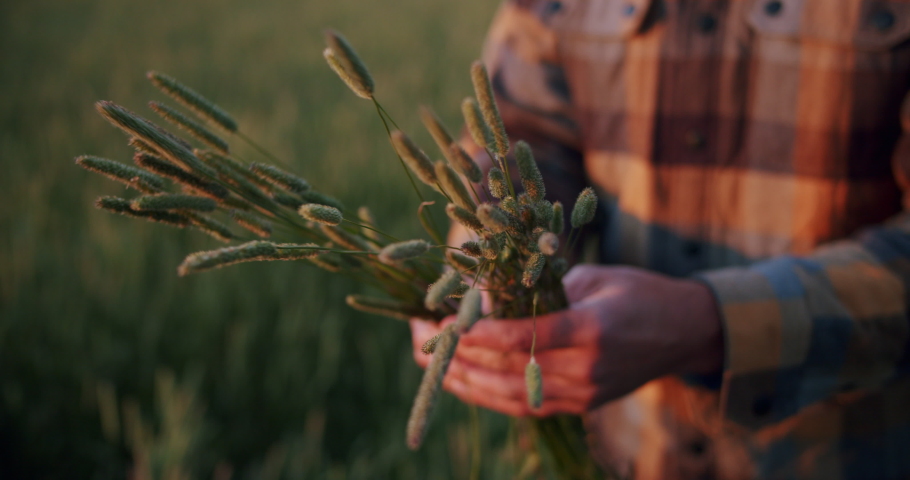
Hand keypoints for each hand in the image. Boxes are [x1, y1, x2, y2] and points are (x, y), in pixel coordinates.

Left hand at [410, 264, 723, 416]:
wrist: (686, 332)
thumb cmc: (638, 292)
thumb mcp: (593, 276)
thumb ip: (542, 287)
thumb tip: (485, 291)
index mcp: (592, 329)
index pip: (525, 338)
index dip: (479, 334)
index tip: (443, 326)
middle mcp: (587, 369)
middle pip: (509, 371)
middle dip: (458, 357)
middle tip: (420, 341)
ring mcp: (585, 393)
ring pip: (512, 396)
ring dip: (465, 382)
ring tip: (429, 366)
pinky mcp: (582, 405)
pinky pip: (527, 406)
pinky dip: (490, 395)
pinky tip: (463, 382)